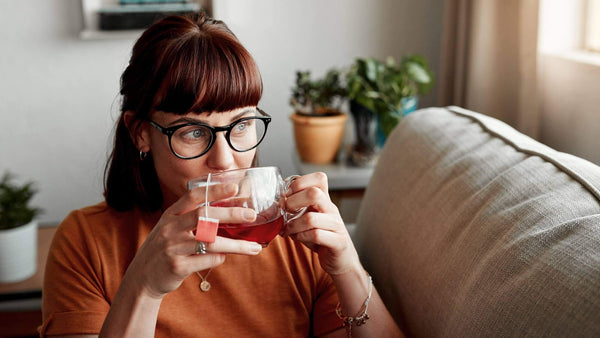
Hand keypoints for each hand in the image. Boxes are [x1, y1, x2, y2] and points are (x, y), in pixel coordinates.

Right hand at [123, 183, 261, 298]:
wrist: (142, 278)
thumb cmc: (164, 249)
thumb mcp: (171, 228)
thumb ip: (191, 218)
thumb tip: (229, 211)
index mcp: (171, 215)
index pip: (193, 196)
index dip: (214, 190)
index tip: (235, 188)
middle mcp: (171, 228)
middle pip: (204, 215)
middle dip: (231, 214)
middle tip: (251, 215)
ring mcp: (173, 247)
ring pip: (211, 241)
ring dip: (236, 245)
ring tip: (254, 248)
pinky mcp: (177, 266)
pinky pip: (206, 260)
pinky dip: (219, 258)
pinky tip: (225, 257)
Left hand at [281, 172, 360, 275]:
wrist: (342, 259)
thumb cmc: (321, 237)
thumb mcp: (310, 217)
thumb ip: (298, 208)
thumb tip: (275, 201)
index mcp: (325, 201)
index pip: (319, 178)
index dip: (299, 182)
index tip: (287, 194)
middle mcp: (332, 210)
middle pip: (314, 193)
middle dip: (293, 202)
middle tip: (285, 212)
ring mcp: (336, 225)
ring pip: (311, 218)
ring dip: (293, 225)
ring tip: (286, 230)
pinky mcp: (338, 242)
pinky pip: (316, 235)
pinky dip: (301, 237)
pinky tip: (297, 238)